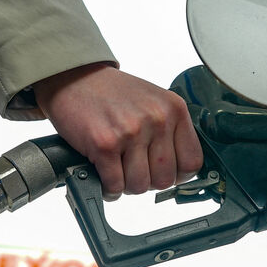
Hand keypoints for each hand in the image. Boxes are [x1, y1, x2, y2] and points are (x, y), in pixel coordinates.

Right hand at [33, 63, 202, 199]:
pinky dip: (108, 188)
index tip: (164, 173)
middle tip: (134, 170)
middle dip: (148, 181)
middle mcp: (156, 120)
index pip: (192, 162)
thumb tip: (178, 170)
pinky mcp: (104, 144)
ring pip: (139, 186)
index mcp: (174, 109)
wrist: (73, 78)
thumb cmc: (111, 93)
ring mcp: (131, 132)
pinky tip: (103, 174)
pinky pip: (114, 185)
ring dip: (125, 185)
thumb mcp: (153, 102)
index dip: (177, 175)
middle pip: (165, 180)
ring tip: (117, 169)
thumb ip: (169, 131)